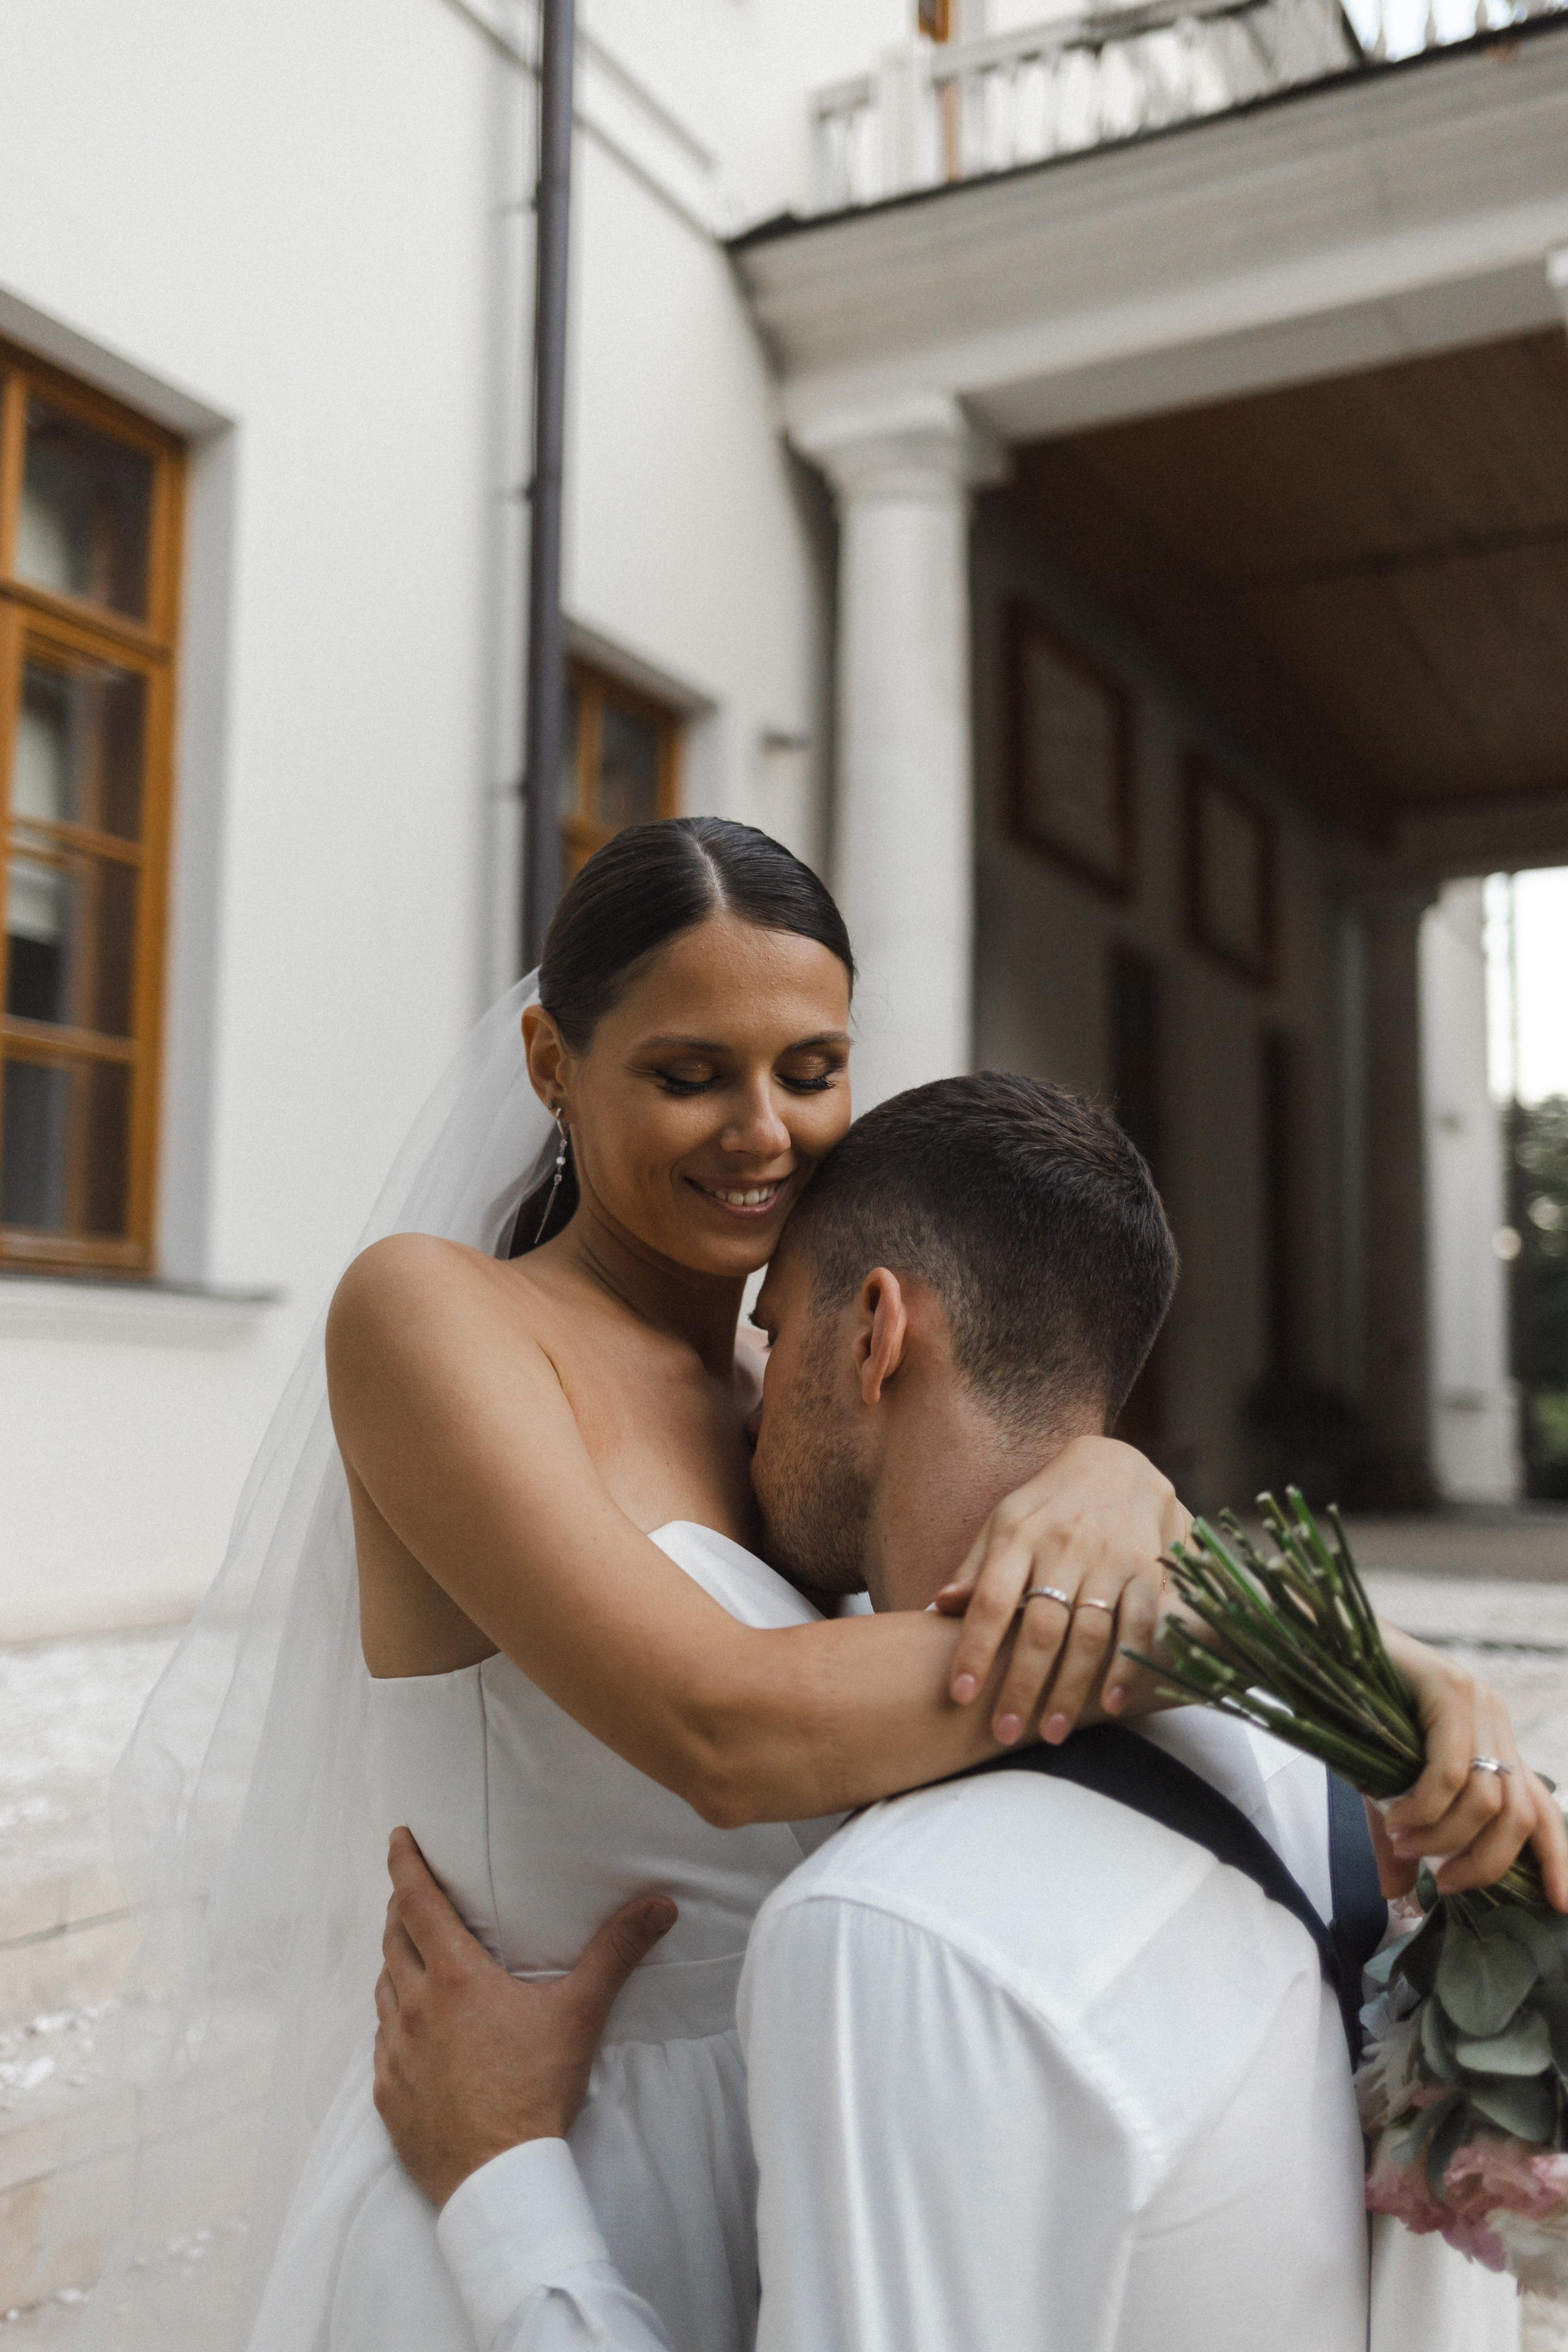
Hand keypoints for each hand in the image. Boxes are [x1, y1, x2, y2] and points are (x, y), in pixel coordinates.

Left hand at [373, 1827, 676, 2206]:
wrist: (497, 2178)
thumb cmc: (536, 2090)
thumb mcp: (580, 2014)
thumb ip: (616, 1953)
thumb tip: (659, 1906)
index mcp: (455, 1977)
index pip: (417, 1902)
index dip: (404, 1864)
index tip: (397, 1837)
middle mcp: (414, 2006)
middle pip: (393, 1939)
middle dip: (399, 1909)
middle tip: (409, 1892)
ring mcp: (395, 2052)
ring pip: (384, 1988)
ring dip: (395, 1963)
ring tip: (411, 1955)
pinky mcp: (387, 2093)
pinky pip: (381, 2043)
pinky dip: (392, 2020)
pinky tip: (409, 2030)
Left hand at [932, 1435, 1188, 1746]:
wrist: (1118, 1464)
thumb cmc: (1048, 1505)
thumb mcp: (1004, 1522)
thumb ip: (976, 1567)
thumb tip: (939, 1606)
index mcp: (1018, 1536)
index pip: (991, 1599)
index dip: (974, 1649)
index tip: (960, 1695)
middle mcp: (1064, 1547)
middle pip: (1040, 1627)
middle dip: (1021, 1685)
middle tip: (1003, 1732)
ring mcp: (1110, 1559)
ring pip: (1089, 1633)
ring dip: (1070, 1687)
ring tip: (1051, 1731)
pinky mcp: (1148, 1569)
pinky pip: (1140, 1622)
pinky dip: (1127, 1665)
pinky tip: (1111, 1703)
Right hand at [1371, 1626, 1567, 1910]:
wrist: (1319, 1648)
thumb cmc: (1354, 1715)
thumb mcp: (1388, 1789)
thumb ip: (1404, 1838)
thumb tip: (1401, 1895)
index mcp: (1493, 1741)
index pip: (1543, 1808)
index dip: (1558, 1859)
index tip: (1559, 1905)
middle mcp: (1496, 1719)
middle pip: (1520, 1815)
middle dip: (1484, 1863)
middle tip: (1442, 1883)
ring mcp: (1476, 1700)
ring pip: (1487, 1799)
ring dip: (1444, 1837)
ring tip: (1404, 1845)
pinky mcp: (1449, 1687)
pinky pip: (1450, 1770)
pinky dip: (1424, 1808)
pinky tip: (1395, 1818)